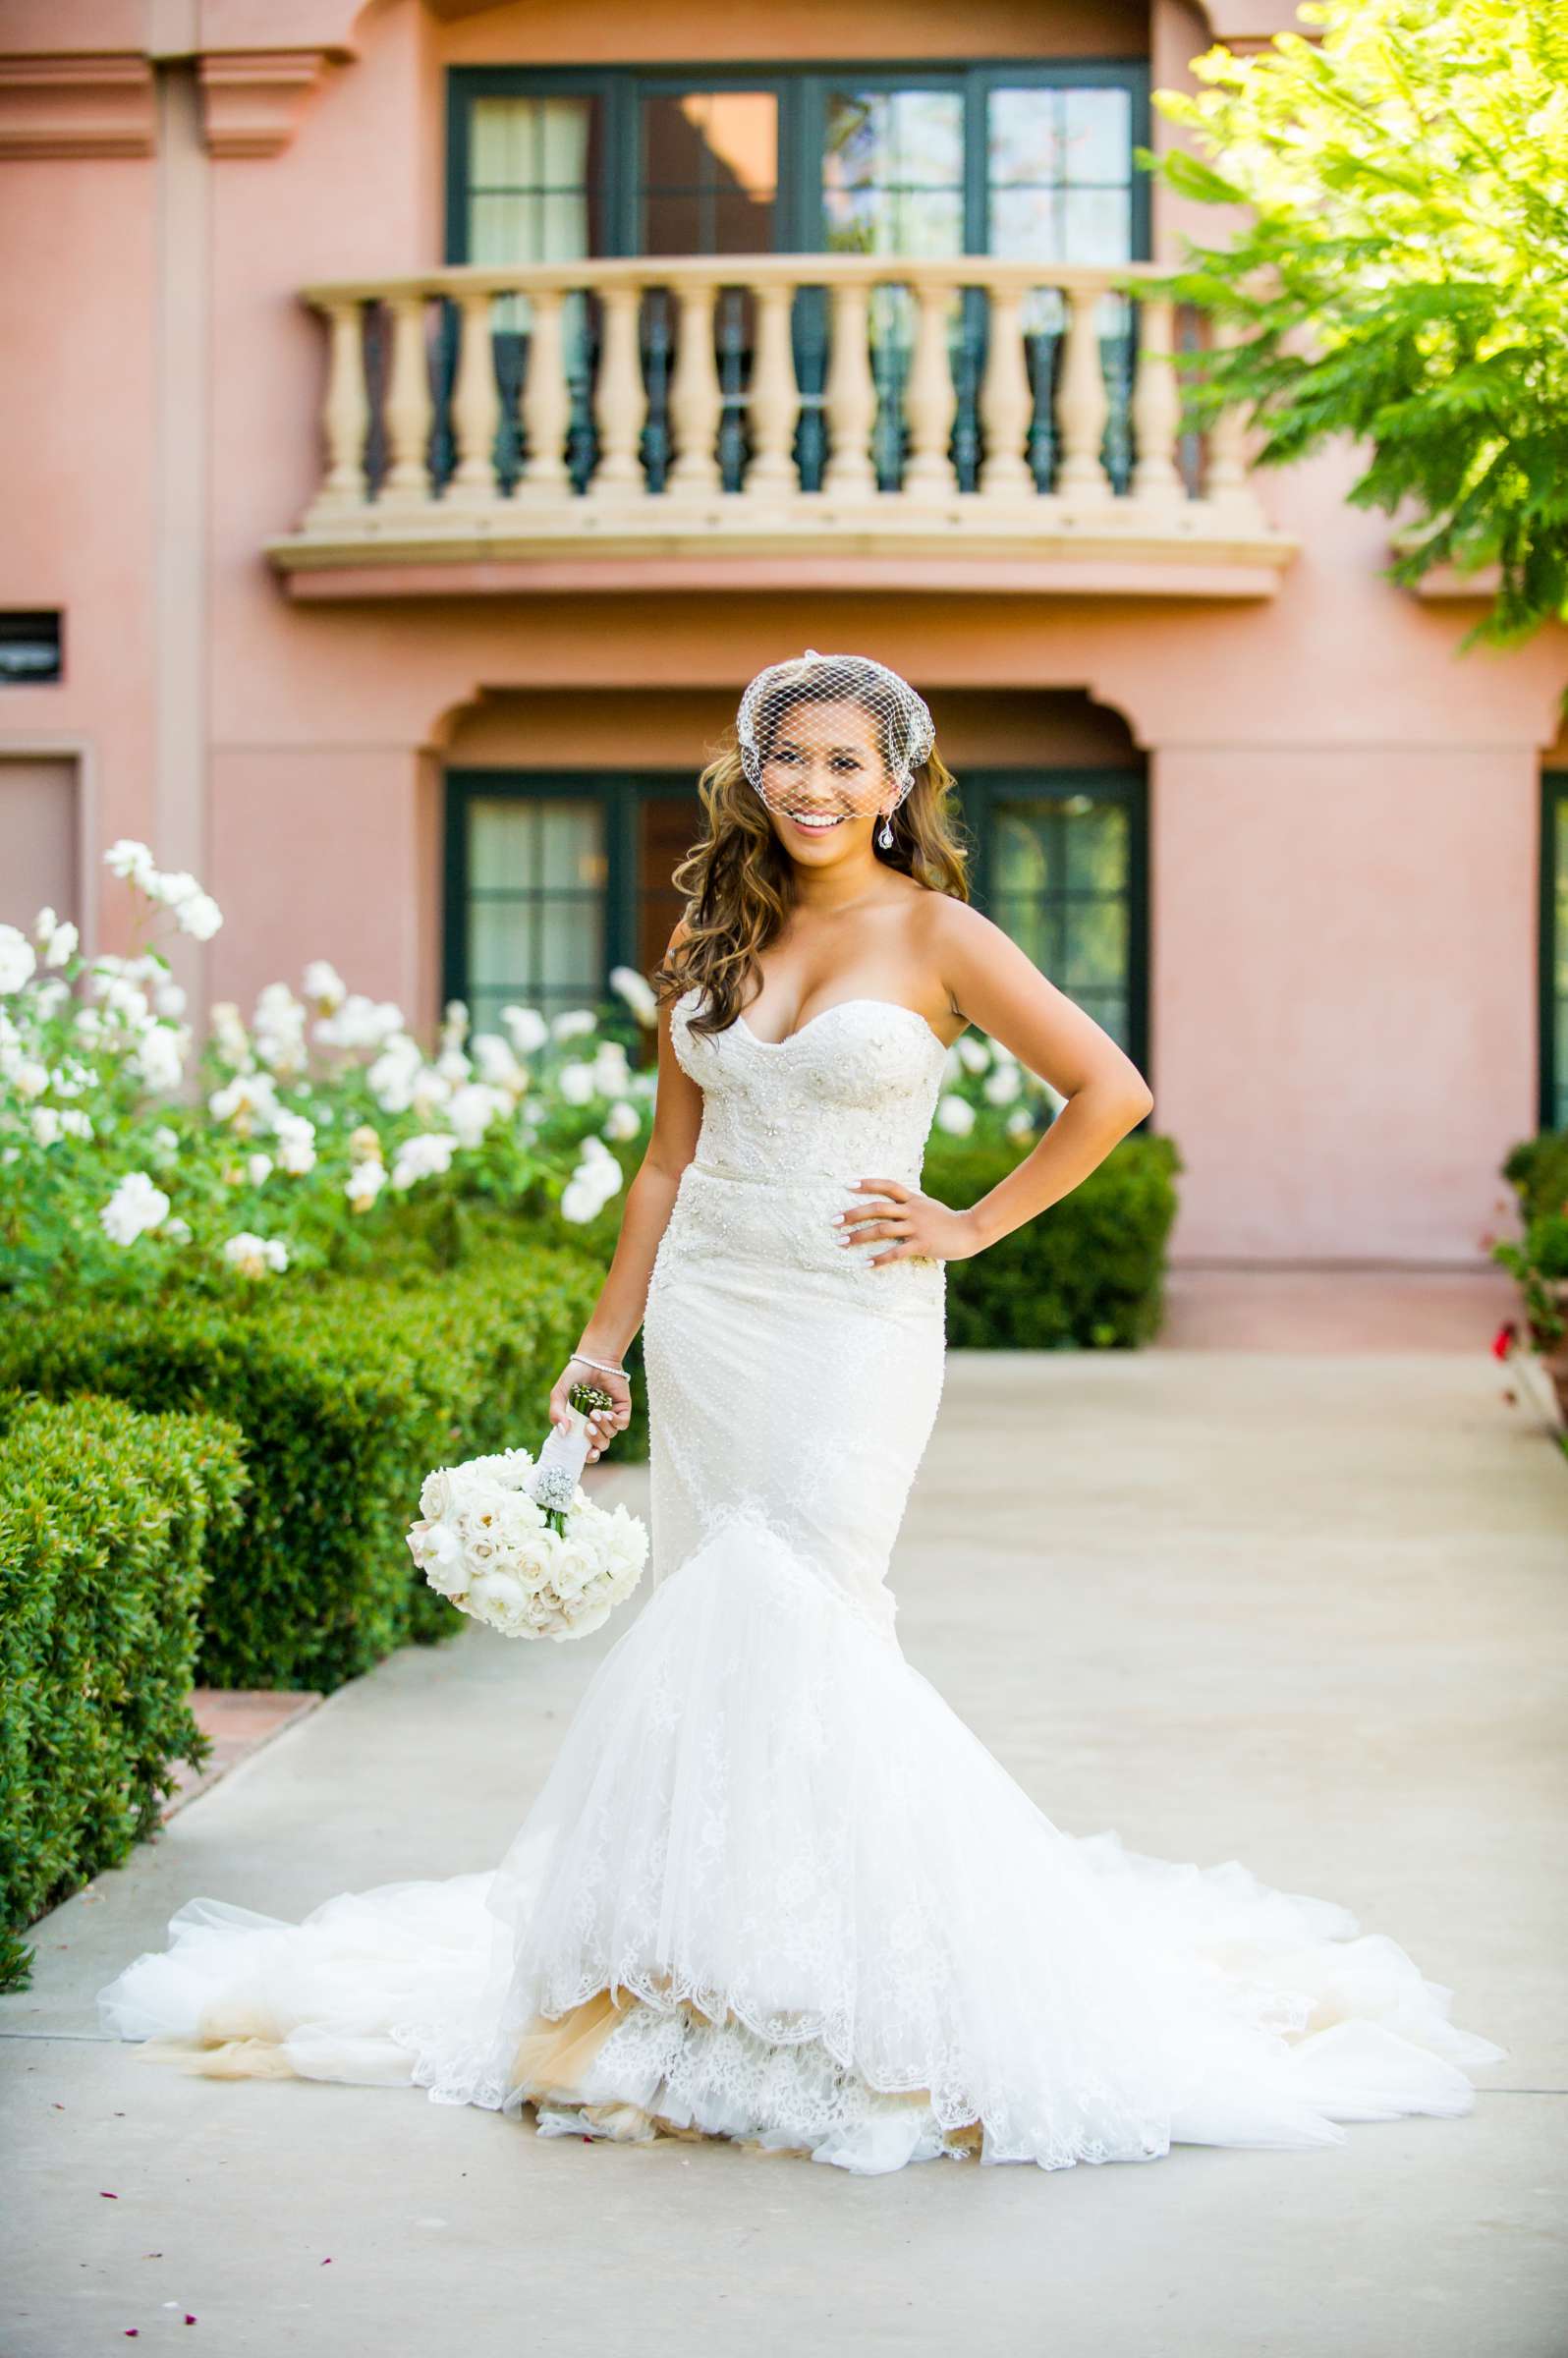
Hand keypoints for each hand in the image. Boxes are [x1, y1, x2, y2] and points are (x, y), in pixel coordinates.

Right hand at [548, 1355, 633, 1461]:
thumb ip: (556, 1413)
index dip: (588, 1457)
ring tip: (594, 1413)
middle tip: (588, 1429)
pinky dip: (614, 1421)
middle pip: (600, 1445)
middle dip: (596, 1442)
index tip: (585, 1455)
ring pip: (611, 1435)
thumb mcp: (559, 1394)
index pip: (586, 1449)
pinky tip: (606, 1412)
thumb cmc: (574, 1377)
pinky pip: (622, 1423)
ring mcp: (610, 1417)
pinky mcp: (622, 1409)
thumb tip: (563, 1432)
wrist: (592, 1359)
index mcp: (581, 1425)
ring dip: (603, 1427)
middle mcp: (597, 1424)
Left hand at [834, 1177, 986, 1267]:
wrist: (970, 1231)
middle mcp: (912, 1210)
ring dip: (859, 1236)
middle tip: (833, 1221)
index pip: (888, 1186)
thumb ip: (910, 1204)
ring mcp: (917, 1227)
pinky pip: (896, 1252)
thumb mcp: (927, 1206)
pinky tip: (865, 1264)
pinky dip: (879, 1259)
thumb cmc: (947, 1221)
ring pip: (882, 1229)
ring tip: (841, 1243)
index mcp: (913, 1199)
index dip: (868, 1183)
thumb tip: (892, 1204)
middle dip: (853, 1214)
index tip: (848, 1185)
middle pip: (878, 1208)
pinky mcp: (922, 1244)